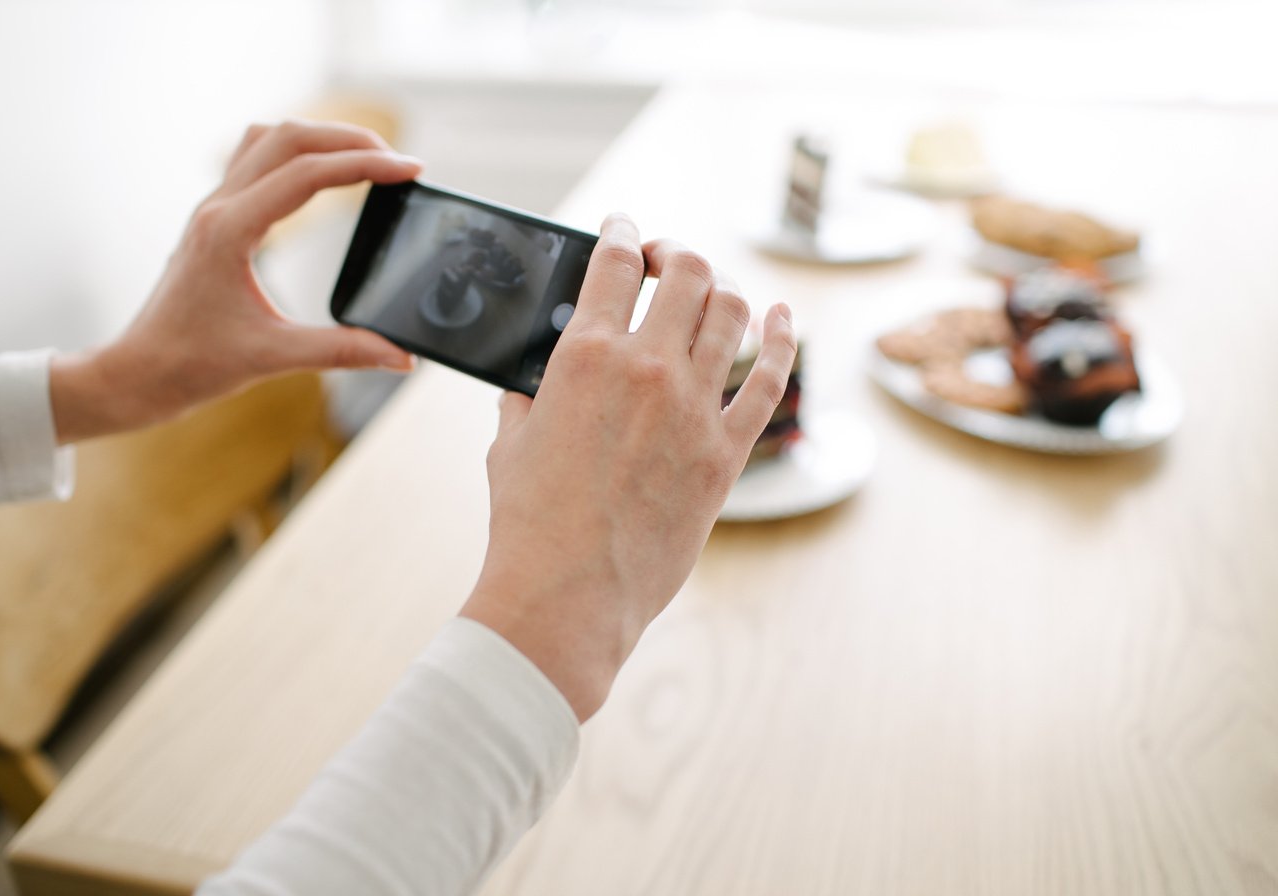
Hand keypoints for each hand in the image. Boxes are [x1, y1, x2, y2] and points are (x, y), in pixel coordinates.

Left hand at [50, 120, 422, 442]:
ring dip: (320, 138)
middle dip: (349, 139)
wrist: (138, 373)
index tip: (409, 170)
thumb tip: (400, 356)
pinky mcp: (215, 219)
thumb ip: (343, 352)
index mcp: (229, 231)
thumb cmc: (191, 365)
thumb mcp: (273, 358)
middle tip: (398, 162)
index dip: (365, 165)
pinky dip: (296, 154)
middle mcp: (218, 208)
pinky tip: (321, 176)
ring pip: (268, 139)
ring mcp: (213, 209)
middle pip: (289, 137)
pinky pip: (255, 160)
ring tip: (365, 159)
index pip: (307, 173)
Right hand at [460, 214, 797, 721]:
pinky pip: (772, 380)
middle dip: (677, 252)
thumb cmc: (528, 523)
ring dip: (722, 288)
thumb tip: (530, 387)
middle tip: (666, 259)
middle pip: (687, 272)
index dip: (622, 231)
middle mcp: (648, 368)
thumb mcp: (510, 444)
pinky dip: (781, 339)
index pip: (614, 262)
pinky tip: (780, 316)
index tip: (624, 228)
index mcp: (585, 356)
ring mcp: (695, 408)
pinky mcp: (727, 453)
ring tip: (709, 289)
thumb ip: (525, 400)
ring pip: (731, 314)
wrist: (569, 594)